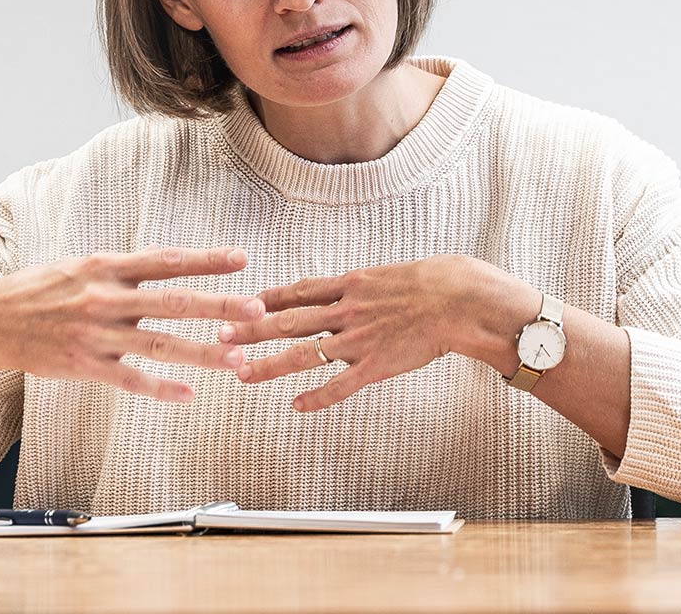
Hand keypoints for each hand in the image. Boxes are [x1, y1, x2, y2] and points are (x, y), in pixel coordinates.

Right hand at [0, 246, 264, 401]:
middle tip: (257, 309)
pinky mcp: (85, 366)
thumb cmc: (39, 292)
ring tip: (239, 360)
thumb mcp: (79, 268)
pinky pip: (130, 380)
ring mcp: (96, 334)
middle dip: (218, 305)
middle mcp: (105, 298)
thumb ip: (123, 270)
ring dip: (203, 353)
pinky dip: (161, 389)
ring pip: (159, 345)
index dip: (205, 259)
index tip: (242, 259)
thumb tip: (168, 264)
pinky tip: (190, 396)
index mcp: (105, 267)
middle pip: (172, 301)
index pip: (165, 260)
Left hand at [219, 255, 534, 410]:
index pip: (298, 290)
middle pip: (288, 320)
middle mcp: (346, 310)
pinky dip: (317, 397)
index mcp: (349, 284)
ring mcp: (358, 339)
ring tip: (241, 372)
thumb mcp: (385, 275)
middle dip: (251, 327)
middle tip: (221, 333)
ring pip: (303, 353)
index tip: (244, 300)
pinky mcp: (375, 365)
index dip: (268, 297)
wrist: (459, 298)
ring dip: (269, 364)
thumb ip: (358, 287)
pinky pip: (339, 385)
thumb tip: (342, 289)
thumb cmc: (431, 284)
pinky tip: (297, 406)